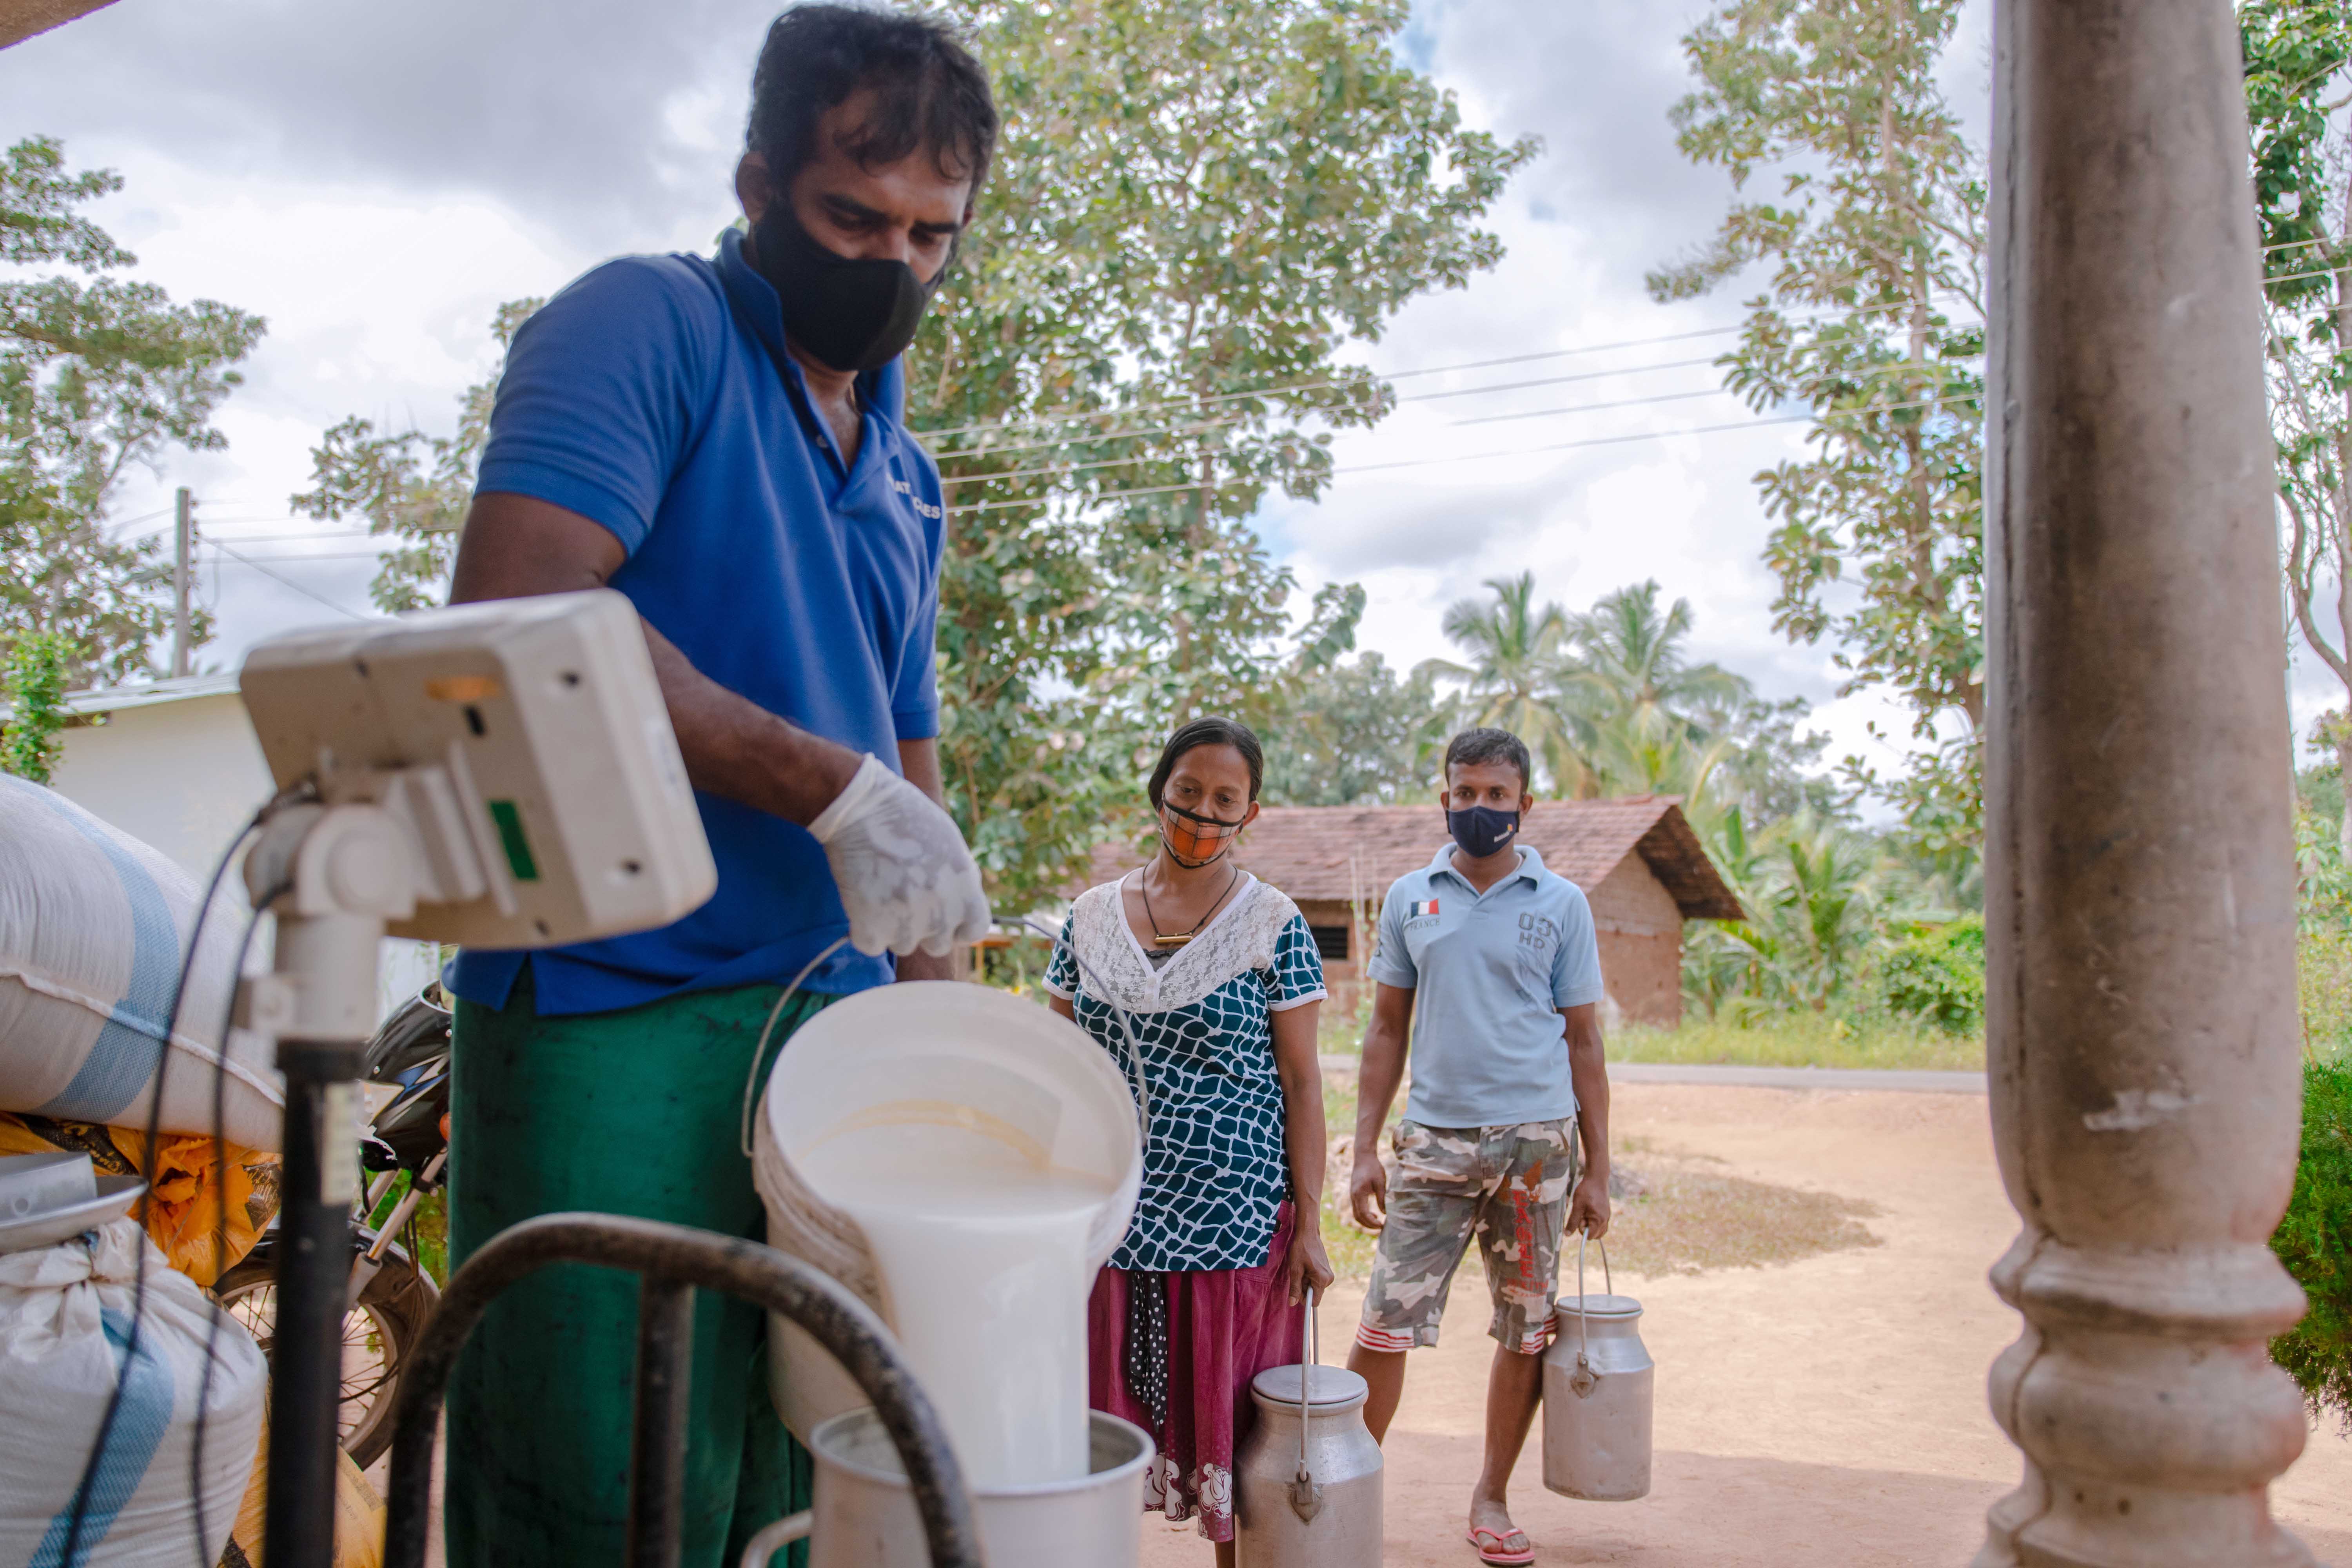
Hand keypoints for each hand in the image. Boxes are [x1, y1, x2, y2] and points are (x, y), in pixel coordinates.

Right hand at [807, 754, 990, 957]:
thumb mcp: (951, 844)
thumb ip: (960, 880)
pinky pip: (870, 945)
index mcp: (966, 890)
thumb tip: (962, 904)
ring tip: (881, 890)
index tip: (945, 917)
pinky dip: (863, 929)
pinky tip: (862, 899)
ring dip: (892, 927)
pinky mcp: (872, 928)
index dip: (959, 927)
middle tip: (904, 897)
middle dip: (924, 928)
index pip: (974, 931)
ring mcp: (907, 923)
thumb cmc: (906, 818)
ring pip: (902, 945)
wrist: (863, 808)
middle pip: (938, 945)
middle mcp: (942, 912)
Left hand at [1283, 1218, 1334, 1305]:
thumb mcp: (1295, 1269)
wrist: (1309, 1234)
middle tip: (1299, 1274)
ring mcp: (1329, 1275)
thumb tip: (1292, 1304)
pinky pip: (1317, 1281)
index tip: (1296, 1291)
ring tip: (1302, 1268)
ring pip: (1315, 1287)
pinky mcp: (1327, 1271)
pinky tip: (1307, 1267)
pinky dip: (1310, 1277)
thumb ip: (1295, 1287)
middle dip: (1304, 1288)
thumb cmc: (1301, 1249)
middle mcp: (1329, 1279)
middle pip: (1314, 1294)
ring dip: (1306, 1282)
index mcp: (1322, 1279)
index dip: (1304, 1299)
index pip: (1314, 1302)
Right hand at [1349, 1151, 1388, 1231]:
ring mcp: (1352, 1195)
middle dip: (1368, 1225)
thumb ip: (1382, 1198)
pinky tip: (1373, 1214)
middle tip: (1380, 1227)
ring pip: (1356, 1214)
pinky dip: (1363, 1215)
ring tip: (1377, 1222)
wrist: (1363, 1157)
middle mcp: (1353, 1196)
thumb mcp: (1380, 1183)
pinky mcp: (1354, 1194)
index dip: (1372, 1222)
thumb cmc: (1373, 1168)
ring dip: (1365, 1221)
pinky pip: (1356, 1208)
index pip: (1364, 1214)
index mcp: (1359, 1193)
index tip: (1382, 1225)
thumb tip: (1384, 1213)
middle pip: (1357, 1217)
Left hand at [1567, 1168, 1611, 1240]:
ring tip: (1586, 1213)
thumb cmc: (1586, 1191)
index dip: (1582, 1229)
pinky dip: (1594, 1222)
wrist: (1597, 1179)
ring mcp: (1607, 1217)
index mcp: (1599, 1219)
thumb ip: (1573, 1221)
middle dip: (1587, 1228)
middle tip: (1583, 1215)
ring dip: (1590, 1225)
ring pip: (1598, 1230)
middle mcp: (1605, 1220)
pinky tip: (1589, 1211)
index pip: (1590, 1236)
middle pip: (1595, 1235)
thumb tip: (1567, 1234)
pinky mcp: (1606, 1213)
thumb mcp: (1577, 1206)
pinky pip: (1601, 1224)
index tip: (1580, 1217)